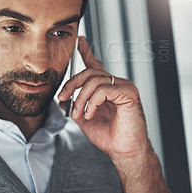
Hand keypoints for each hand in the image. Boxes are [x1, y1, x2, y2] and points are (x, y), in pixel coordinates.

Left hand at [58, 36, 170, 192]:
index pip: (96, 65)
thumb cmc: (109, 137)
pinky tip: (91, 113)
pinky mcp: (129, 93)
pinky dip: (92, 102)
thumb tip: (62, 98)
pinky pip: (104, 90)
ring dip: (81, 98)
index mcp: (106, 88)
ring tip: (79, 114)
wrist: (123, 151)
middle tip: (62, 98)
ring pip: (94, 80)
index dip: (87, 52)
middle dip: (72, 84)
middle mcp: (116, 84)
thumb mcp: (85, 119)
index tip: (80, 40)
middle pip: (89, 72)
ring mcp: (124, 86)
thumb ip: (75, 105)